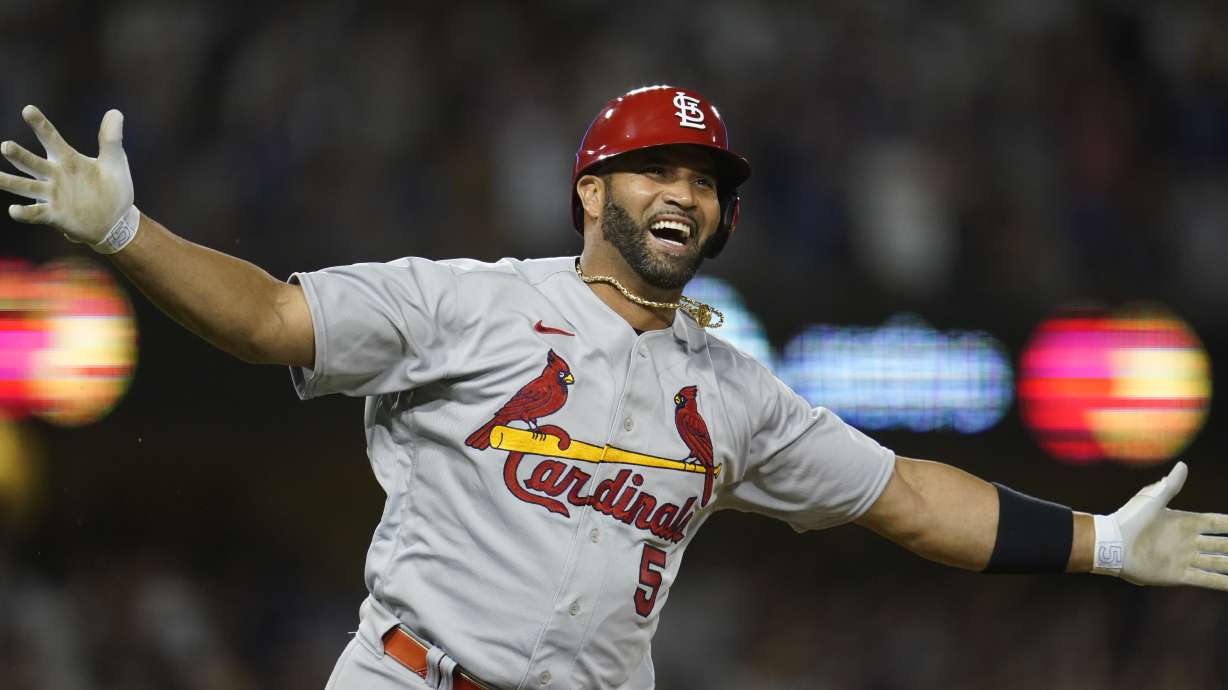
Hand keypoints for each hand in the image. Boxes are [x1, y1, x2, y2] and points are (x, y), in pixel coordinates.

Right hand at [0, 105, 137, 251]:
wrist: (117, 220)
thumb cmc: (113, 189)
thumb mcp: (115, 162)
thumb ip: (111, 139)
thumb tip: (115, 112)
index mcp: (68, 160)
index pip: (51, 138)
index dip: (40, 125)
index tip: (28, 110)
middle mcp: (55, 175)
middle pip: (32, 162)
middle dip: (19, 155)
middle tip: (5, 146)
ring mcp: (52, 195)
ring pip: (26, 186)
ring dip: (11, 182)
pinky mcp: (54, 215)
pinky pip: (35, 213)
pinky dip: (24, 212)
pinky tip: (13, 210)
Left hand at [1094, 462, 1227, 589]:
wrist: (1112, 544)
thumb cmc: (1129, 518)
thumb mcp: (1152, 500)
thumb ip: (1169, 485)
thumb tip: (1183, 465)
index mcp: (1184, 522)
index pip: (1216, 522)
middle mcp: (1189, 541)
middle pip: (1222, 544)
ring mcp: (1185, 558)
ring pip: (1219, 563)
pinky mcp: (1178, 574)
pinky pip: (1207, 579)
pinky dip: (1223, 582)